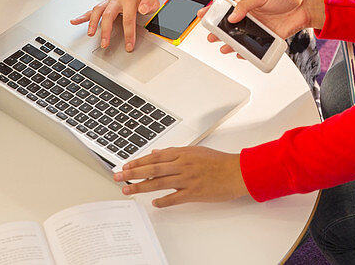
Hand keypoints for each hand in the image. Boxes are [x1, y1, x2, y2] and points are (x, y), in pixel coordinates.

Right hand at [69, 0, 158, 51]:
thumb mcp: (152, 0)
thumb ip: (149, 4)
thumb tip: (142, 8)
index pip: (128, 18)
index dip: (129, 33)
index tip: (128, 46)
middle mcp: (116, 0)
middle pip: (108, 15)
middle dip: (106, 30)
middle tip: (105, 44)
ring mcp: (108, 2)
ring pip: (97, 11)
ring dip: (92, 23)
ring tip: (90, 34)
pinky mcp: (103, 5)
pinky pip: (91, 11)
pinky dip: (82, 17)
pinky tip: (75, 21)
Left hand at [114, 146, 246, 206]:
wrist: (236, 171)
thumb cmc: (218, 161)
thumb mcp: (195, 151)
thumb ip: (175, 152)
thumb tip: (157, 153)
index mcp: (182, 153)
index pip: (154, 157)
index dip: (138, 161)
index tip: (125, 166)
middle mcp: (182, 164)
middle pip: (152, 168)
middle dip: (132, 172)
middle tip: (118, 176)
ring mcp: (187, 179)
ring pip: (159, 182)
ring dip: (141, 186)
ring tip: (128, 190)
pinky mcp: (194, 192)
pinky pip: (174, 198)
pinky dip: (163, 201)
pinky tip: (154, 204)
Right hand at [207, 0, 325, 54]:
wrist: (305, 6)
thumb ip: (245, 6)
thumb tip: (232, 17)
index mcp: (247, 5)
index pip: (226, 9)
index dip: (213, 12)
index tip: (202, 15)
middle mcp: (251, 18)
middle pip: (231, 27)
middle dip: (219, 32)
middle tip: (210, 36)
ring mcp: (259, 29)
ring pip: (241, 39)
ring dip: (231, 44)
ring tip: (223, 47)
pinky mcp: (268, 38)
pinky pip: (255, 47)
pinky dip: (247, 52)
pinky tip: (240, 53)